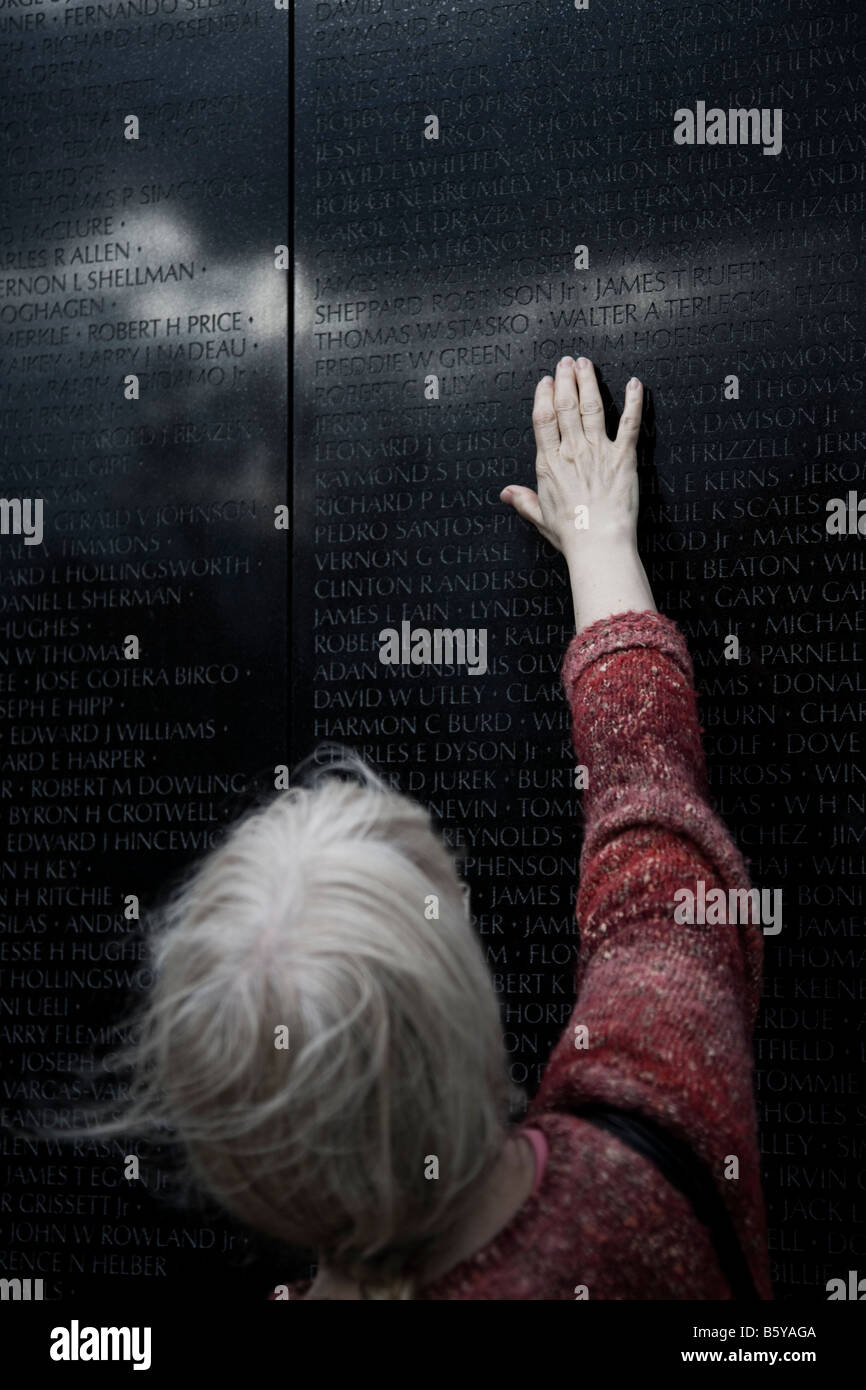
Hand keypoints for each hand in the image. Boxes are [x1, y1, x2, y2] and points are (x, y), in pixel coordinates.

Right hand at [500, 356, 642, 557]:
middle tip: (567, 361)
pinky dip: (633, 402)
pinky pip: (630, 424)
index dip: (544, 395)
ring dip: (589, 382)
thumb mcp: (540, 517)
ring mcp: (599, 451)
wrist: (598, 543)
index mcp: (550, 463)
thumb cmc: (571, 535)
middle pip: (566, 406)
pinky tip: (635, 384)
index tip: (546, 380)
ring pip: (592, 407)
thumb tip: (506, 494)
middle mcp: (572, 451)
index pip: (543, 419)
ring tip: (586, 364)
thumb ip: (523, 501)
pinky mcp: (624, 457)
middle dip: (566, 379)